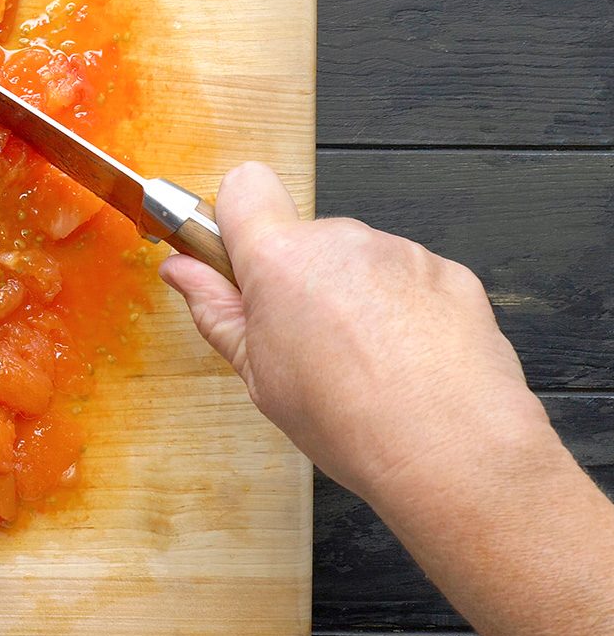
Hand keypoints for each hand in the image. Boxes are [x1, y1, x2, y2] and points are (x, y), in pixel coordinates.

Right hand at [159, 161, 547, 500]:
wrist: (452, 448)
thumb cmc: (352, 421)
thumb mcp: (258, 375)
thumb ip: (217, 310)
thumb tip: (183, 272)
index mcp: (281, 260)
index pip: (243, 187)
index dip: (235, 220)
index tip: (236, 260)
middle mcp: (341, 241)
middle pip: (303, 237)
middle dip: (297, 276)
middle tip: (303, 340)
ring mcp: (400, 252)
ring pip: (356, 261)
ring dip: (352, 296)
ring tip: (363, 361)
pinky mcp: (448, 271)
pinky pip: (407, 278)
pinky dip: (402, 309)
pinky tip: (404, 359)